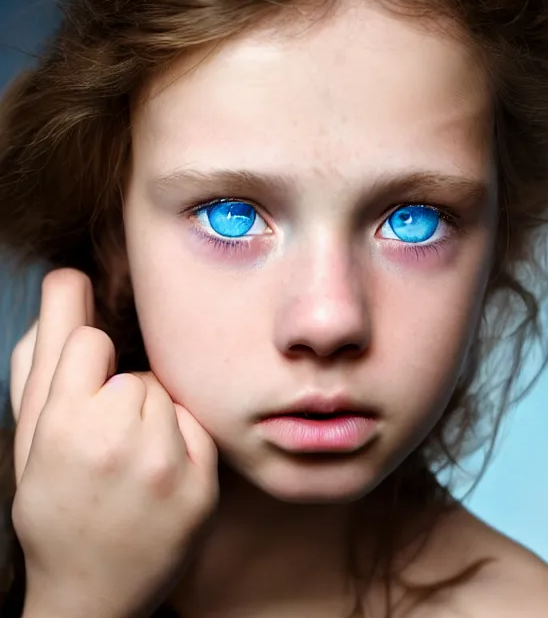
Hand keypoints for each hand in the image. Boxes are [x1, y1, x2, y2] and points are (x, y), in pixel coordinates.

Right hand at [10, 268, 218, 617]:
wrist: (91, 592)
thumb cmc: (53, 504)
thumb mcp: (31, 432)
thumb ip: (44, 349)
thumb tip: (67, 276)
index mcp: (59, 426)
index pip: (89, 339)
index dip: (87, 367)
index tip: (84, 397)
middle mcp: (115, 442)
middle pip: (137, 372)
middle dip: (122, 398)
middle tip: (107, 448)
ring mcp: (164, 466)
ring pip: (170, 395)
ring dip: (154, 418)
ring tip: (132, 464)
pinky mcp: (202, 487)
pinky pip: (198, 423)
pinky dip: (182, 441)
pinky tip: (160, 476)